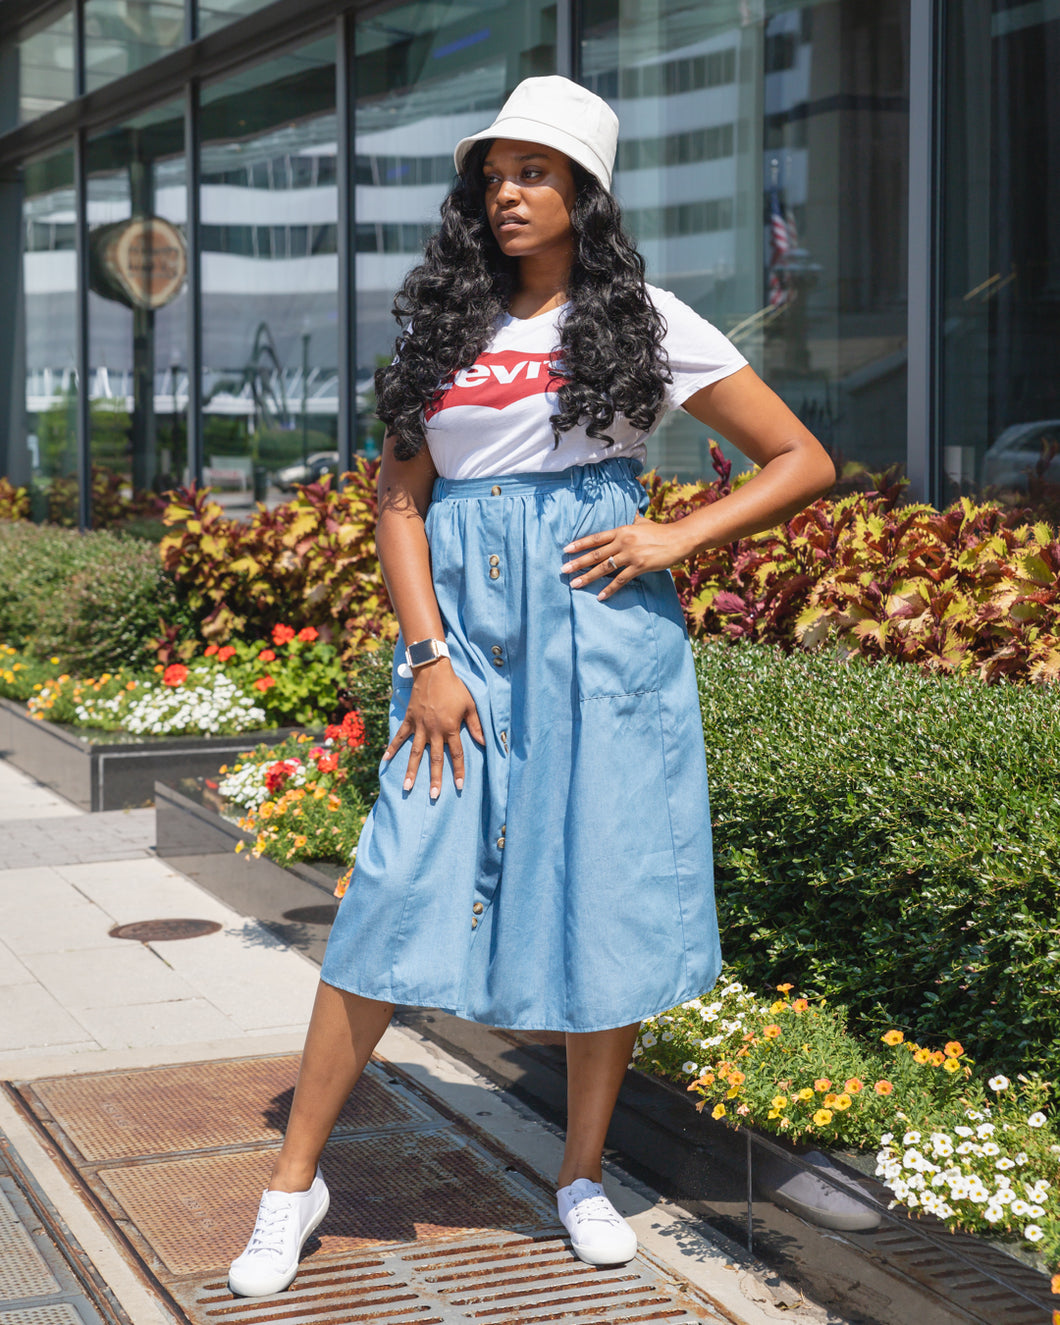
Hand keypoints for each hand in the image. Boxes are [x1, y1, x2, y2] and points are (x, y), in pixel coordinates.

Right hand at [382, 659, 484, 798]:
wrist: (433, 671)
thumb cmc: (455, 688)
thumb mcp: (470, 705)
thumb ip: (477, 725)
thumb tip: (483, 743)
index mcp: (451, 728)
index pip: (456, 754)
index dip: (458, 771)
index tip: (459, 786)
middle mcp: (435, 730)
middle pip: (436, 759)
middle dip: (436, 779)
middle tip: (435, 796)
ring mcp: (420, 726)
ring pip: (416, 753)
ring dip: (412, 771)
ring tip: (407, 787)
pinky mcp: (410, 719)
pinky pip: (400, 736)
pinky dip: (393, 747)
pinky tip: (386, 760)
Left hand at [560, 515, 693, 600]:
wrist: (679, 538)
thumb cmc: (661, 531)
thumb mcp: (642, 522)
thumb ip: (632, 521)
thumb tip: (630, 513)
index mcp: (622, 530)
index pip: (596, 538)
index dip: (580, 544)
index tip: (566, 550)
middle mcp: (623, 542)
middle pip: (596, 554)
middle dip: (578, 563)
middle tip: (563, 570)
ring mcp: (631, 555)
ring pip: (604, 567)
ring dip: (588, 577)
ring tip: (575, 585)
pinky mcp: (640, 566)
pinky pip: (621, 580)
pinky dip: (610, 589)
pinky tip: (600, 596)